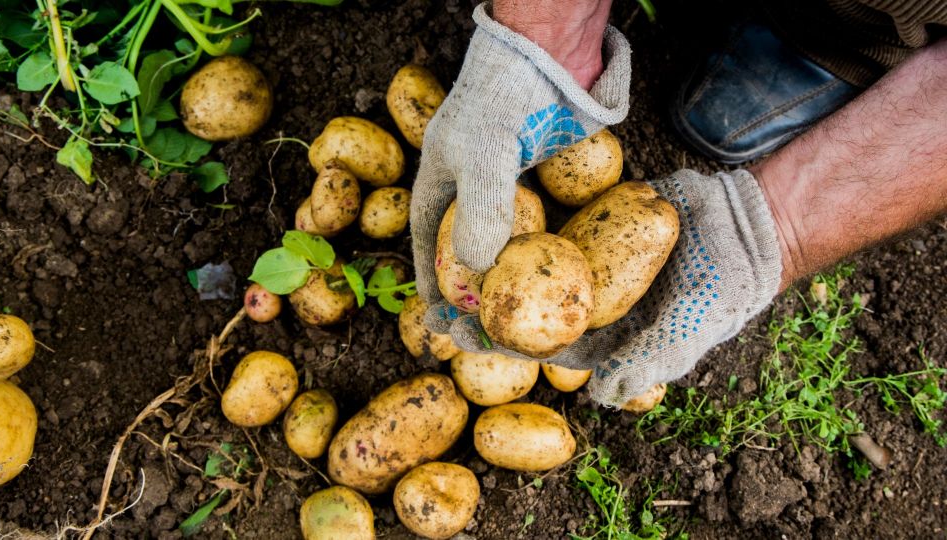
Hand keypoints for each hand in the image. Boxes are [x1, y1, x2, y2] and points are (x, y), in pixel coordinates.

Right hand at [409, 2, 630, 309]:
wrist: (549, 56)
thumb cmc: (505, 98)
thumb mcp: (486, 153)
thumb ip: (483, 208)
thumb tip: (479, 271)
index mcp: (439, 184)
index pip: (428, 245)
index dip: (432, 285)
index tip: (439, 321)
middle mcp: (469, 190)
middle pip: (464, 252)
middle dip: (471, 294)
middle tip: (485, 332)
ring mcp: (507, 187)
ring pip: (502, 245)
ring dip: (506, 283)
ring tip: (518, 320)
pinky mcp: (540, 183)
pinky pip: (537, 228)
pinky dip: (540, 256)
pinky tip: (553, 281)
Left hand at [436, 169, 782, 405]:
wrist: (748, 227)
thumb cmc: (721, 289)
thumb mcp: (687, 330)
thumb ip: (646, 361)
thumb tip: (599, 393)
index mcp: (603, 335)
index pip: (539, 344)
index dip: (496, 342)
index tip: (456, 333)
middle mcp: (588, 299)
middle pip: (524, 303)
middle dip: (480, 303)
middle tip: (434, 294)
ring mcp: (589, 259)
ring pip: (530, 262)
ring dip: (490, 260)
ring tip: (445, 253)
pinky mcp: (595, 222)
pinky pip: (554, 220)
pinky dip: (522, 217)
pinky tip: (484, 206)